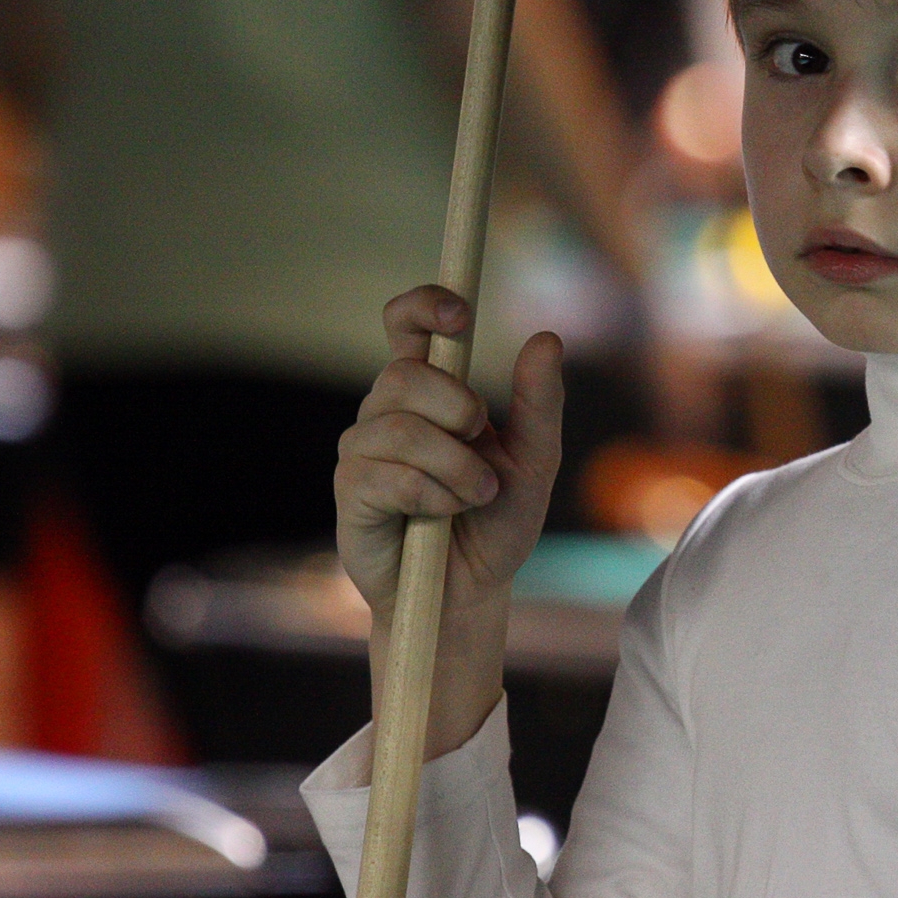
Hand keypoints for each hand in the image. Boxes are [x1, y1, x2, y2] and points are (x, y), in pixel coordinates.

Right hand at [335, 285, 564, 754]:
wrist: (469, 591)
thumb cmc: (497, 521)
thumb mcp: (535, 459)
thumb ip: (540, 402)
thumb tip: (547, 338)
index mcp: (430, 391)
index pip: (404, 324)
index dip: (423, 306)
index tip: (460, 315)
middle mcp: (387, 411)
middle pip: (406, 375)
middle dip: (458, 409)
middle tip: (483, 445)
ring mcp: (362, 451)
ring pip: (401, 428)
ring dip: (455, 466)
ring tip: (476, 495)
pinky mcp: (351, 494)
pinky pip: (390, 476)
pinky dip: (433, 495)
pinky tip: (444, 514)